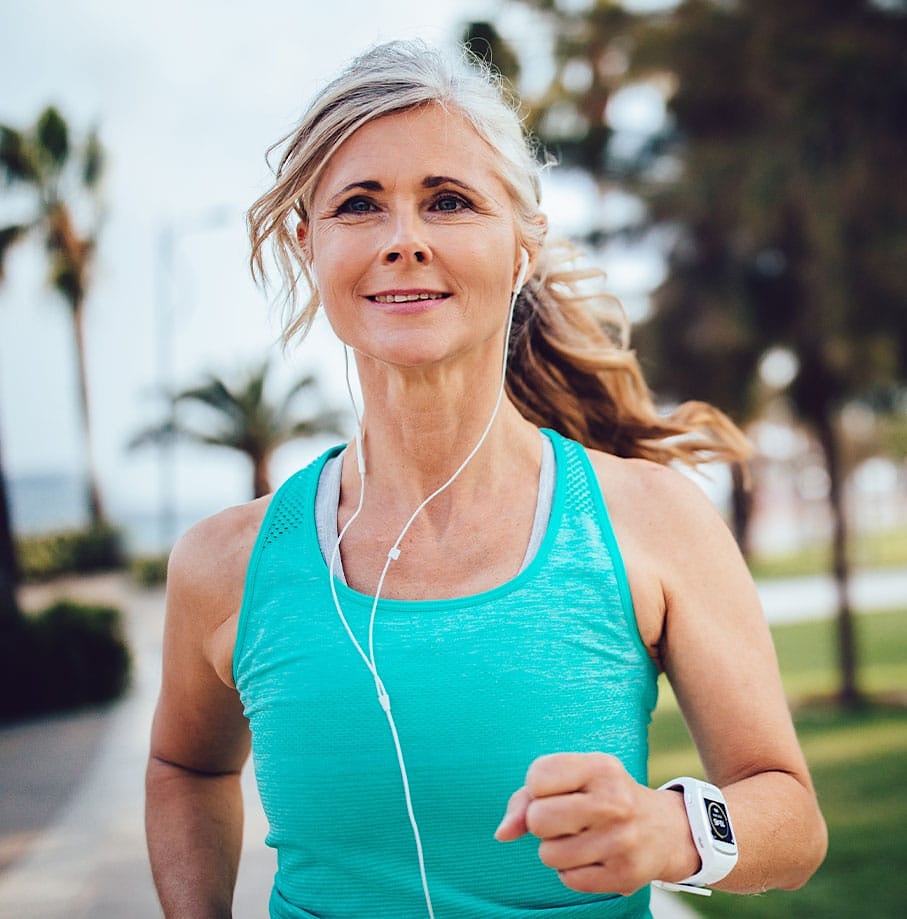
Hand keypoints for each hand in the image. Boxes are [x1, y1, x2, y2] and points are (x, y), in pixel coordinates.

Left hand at [494, 753, 697, 894]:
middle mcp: (614, 802)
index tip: (557, 789)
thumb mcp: (572, 779)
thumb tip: (502, 833)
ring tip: (580, 838)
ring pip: (548, 854)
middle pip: (538, 819)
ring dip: (555, 850)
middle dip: (541, 823)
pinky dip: (572, 871)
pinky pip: (568, 880)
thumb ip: (526, 798)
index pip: (537, 777)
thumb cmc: (600, 796)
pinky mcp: (624, 876)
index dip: (537, 788)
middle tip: (565, 819)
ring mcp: (621, 841)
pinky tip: (593, 856)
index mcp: (600, 767)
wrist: (663, 829)